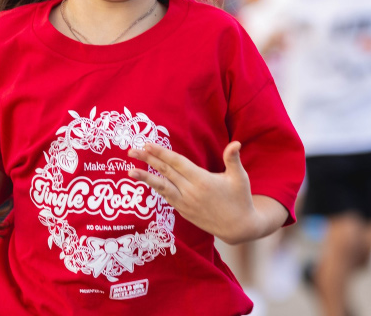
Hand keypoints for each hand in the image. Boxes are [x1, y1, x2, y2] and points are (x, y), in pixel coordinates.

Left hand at [127, 141, 272, 244]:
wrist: (239, 227)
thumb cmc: (240, 199)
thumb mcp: (240, 177)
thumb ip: (233, 159)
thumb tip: (236, 143)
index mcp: (202, 180)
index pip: (177, 163)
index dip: (161, 154)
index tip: (147, 145)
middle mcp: (191, 192)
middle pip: (165, 173)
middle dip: (147, 161)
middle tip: (131, 151)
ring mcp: (186, 204)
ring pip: (162, 188)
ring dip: (145, 178)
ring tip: (130, 171)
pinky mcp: (184, 212)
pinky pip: (167, 198)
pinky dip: (157, 189)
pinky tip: (148, 182)